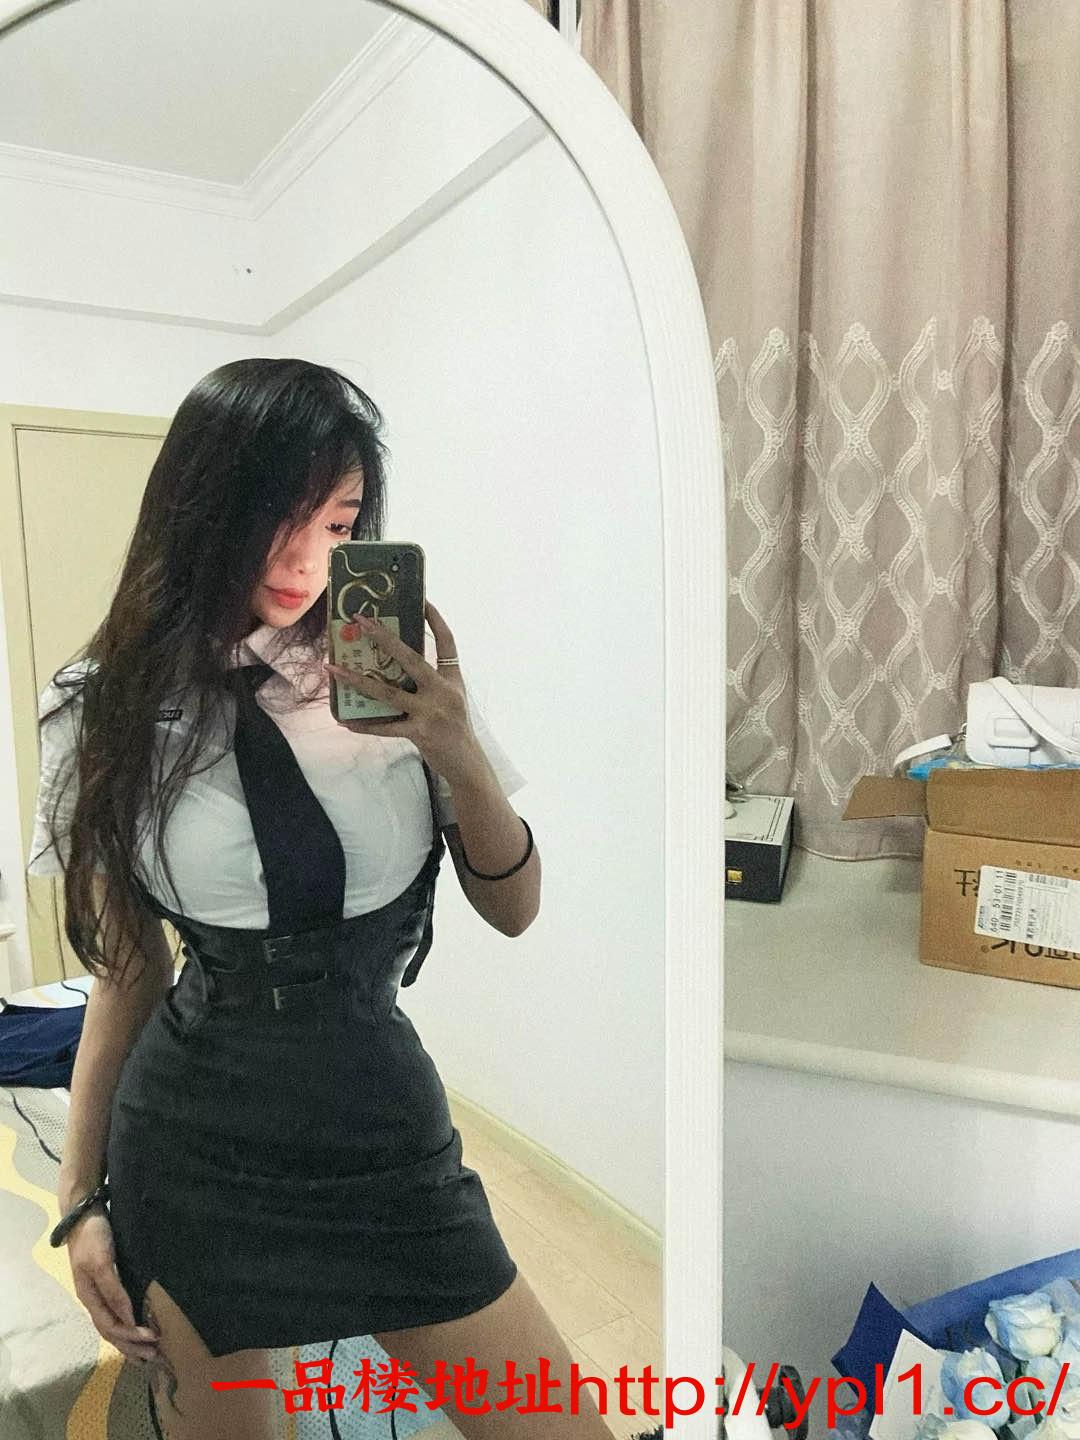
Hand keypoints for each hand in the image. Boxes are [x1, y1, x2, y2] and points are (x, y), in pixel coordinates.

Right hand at [67, 1211, 161, 1362]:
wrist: (83, 1214)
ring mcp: (97, 1293)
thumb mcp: (101, 1262)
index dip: (130, 1337)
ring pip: (112, 1325)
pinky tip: (136, 1328)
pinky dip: (126, 1326)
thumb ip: (113, 1290)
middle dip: (131, 1346)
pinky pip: (116, 1312)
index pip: (111, 1327)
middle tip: (154, 1356)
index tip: (152, 1340)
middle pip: (111, 1332)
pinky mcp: (105, 1283)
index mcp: (89, 1297)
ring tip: (146, 1353)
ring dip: (129, 1341)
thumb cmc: (92, 1237)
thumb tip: (127, 1318)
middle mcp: (93, 1300)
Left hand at [325, 600, 483, 783]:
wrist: (467, 763)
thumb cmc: (454, 729)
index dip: (435, 620)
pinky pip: (385, 726)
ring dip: (356, 680)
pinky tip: (345, 720)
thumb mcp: (450, 699)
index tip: (423, 599)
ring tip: (333, 668)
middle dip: (383, 638)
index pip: (447, 641)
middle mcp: (443, 691)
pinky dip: (364, 724)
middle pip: (410, 658)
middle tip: (361, 621)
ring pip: (387, 691)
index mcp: (452, 678)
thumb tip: (393, 666)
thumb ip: (429, 682)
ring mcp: (431, 712)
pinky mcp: (420, 732)